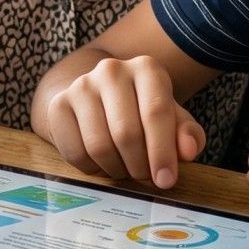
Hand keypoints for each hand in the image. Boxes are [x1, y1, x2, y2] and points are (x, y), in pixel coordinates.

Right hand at [43, 56, 205, 189]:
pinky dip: (92, 168)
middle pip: (126, 133)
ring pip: (99, 146)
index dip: (162, 152)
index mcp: (146, 68)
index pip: (156, 112)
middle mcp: (112, 70)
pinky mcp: (59, 105)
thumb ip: (187, 134)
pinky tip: (102, 162)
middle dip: (139, 166)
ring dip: (116, 169)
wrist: (97, 97)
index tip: (166, 180)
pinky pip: (75, 152)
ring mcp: (81, 85)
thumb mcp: (171, 118)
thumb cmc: (142, 111)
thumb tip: (189, 150)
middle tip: (144, 177)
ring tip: (125, 169)